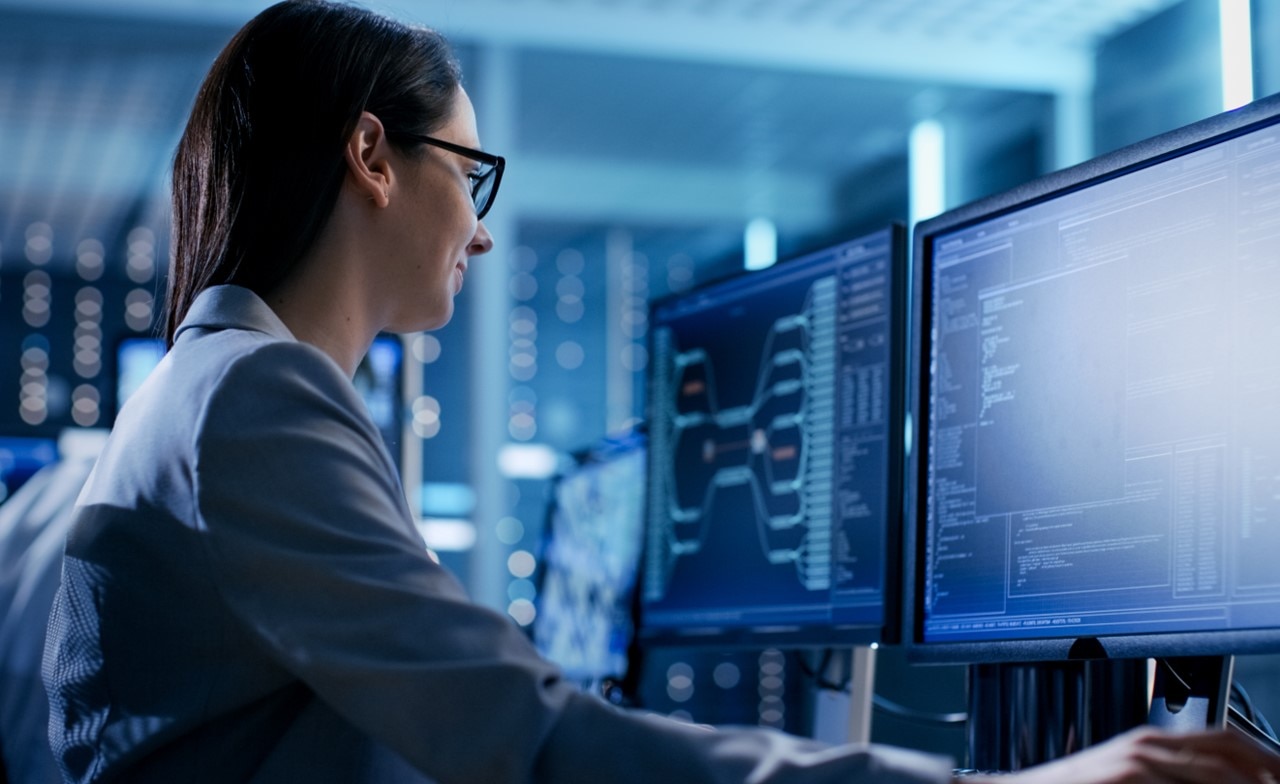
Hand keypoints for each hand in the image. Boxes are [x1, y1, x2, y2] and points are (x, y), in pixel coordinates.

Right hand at [962, 726, 1279, 783]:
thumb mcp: (1126, 777)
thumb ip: (1166, 775)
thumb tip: (1215, 780)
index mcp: (1153, 740)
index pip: (1226, 737)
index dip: (1263, 756)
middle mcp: (1149, 744)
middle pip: (1229, 753)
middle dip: (1263, 772)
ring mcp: (1139, 761)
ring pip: (1215, 772)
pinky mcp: (1129, 777)